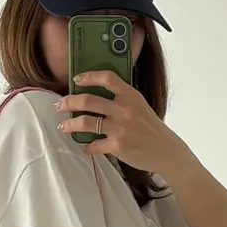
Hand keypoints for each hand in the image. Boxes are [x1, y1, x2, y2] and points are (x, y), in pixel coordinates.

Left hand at [57, 72, 188, 171]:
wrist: (166, 150)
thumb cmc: (151, 128)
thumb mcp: (140, 105)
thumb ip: (122, 98)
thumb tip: (96, 95)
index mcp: (130, 95)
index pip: (107, 78)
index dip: (89, 76)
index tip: (76, 79)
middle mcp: (124, 110)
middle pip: (88, 100)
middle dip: (69, 102)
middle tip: (60, 105)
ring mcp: (120, 128)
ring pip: (86, 122)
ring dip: (70, 125)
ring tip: (63, 127)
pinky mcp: (117, 146)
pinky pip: (94, 145)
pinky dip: (86, 147)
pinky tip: (85, 147)